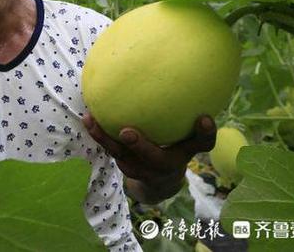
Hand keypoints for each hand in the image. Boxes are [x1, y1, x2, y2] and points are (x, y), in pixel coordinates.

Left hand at [83, 114, 215, 199]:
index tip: (204, 118)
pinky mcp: (123, 164)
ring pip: (121, 154)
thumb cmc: (175, 154)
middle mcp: (161, 166)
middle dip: (140, 145)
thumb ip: (198, 130)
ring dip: (105, 138)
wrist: (158, 184)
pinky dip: (98, 135)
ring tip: (91, 120)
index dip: (203, 133)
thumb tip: (204, 109)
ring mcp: (139, 168)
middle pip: (152, 157)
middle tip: (127, 132)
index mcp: (182, 155)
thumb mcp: (189, 145)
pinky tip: (88, 117)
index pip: (200, 144)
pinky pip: (110, 149)